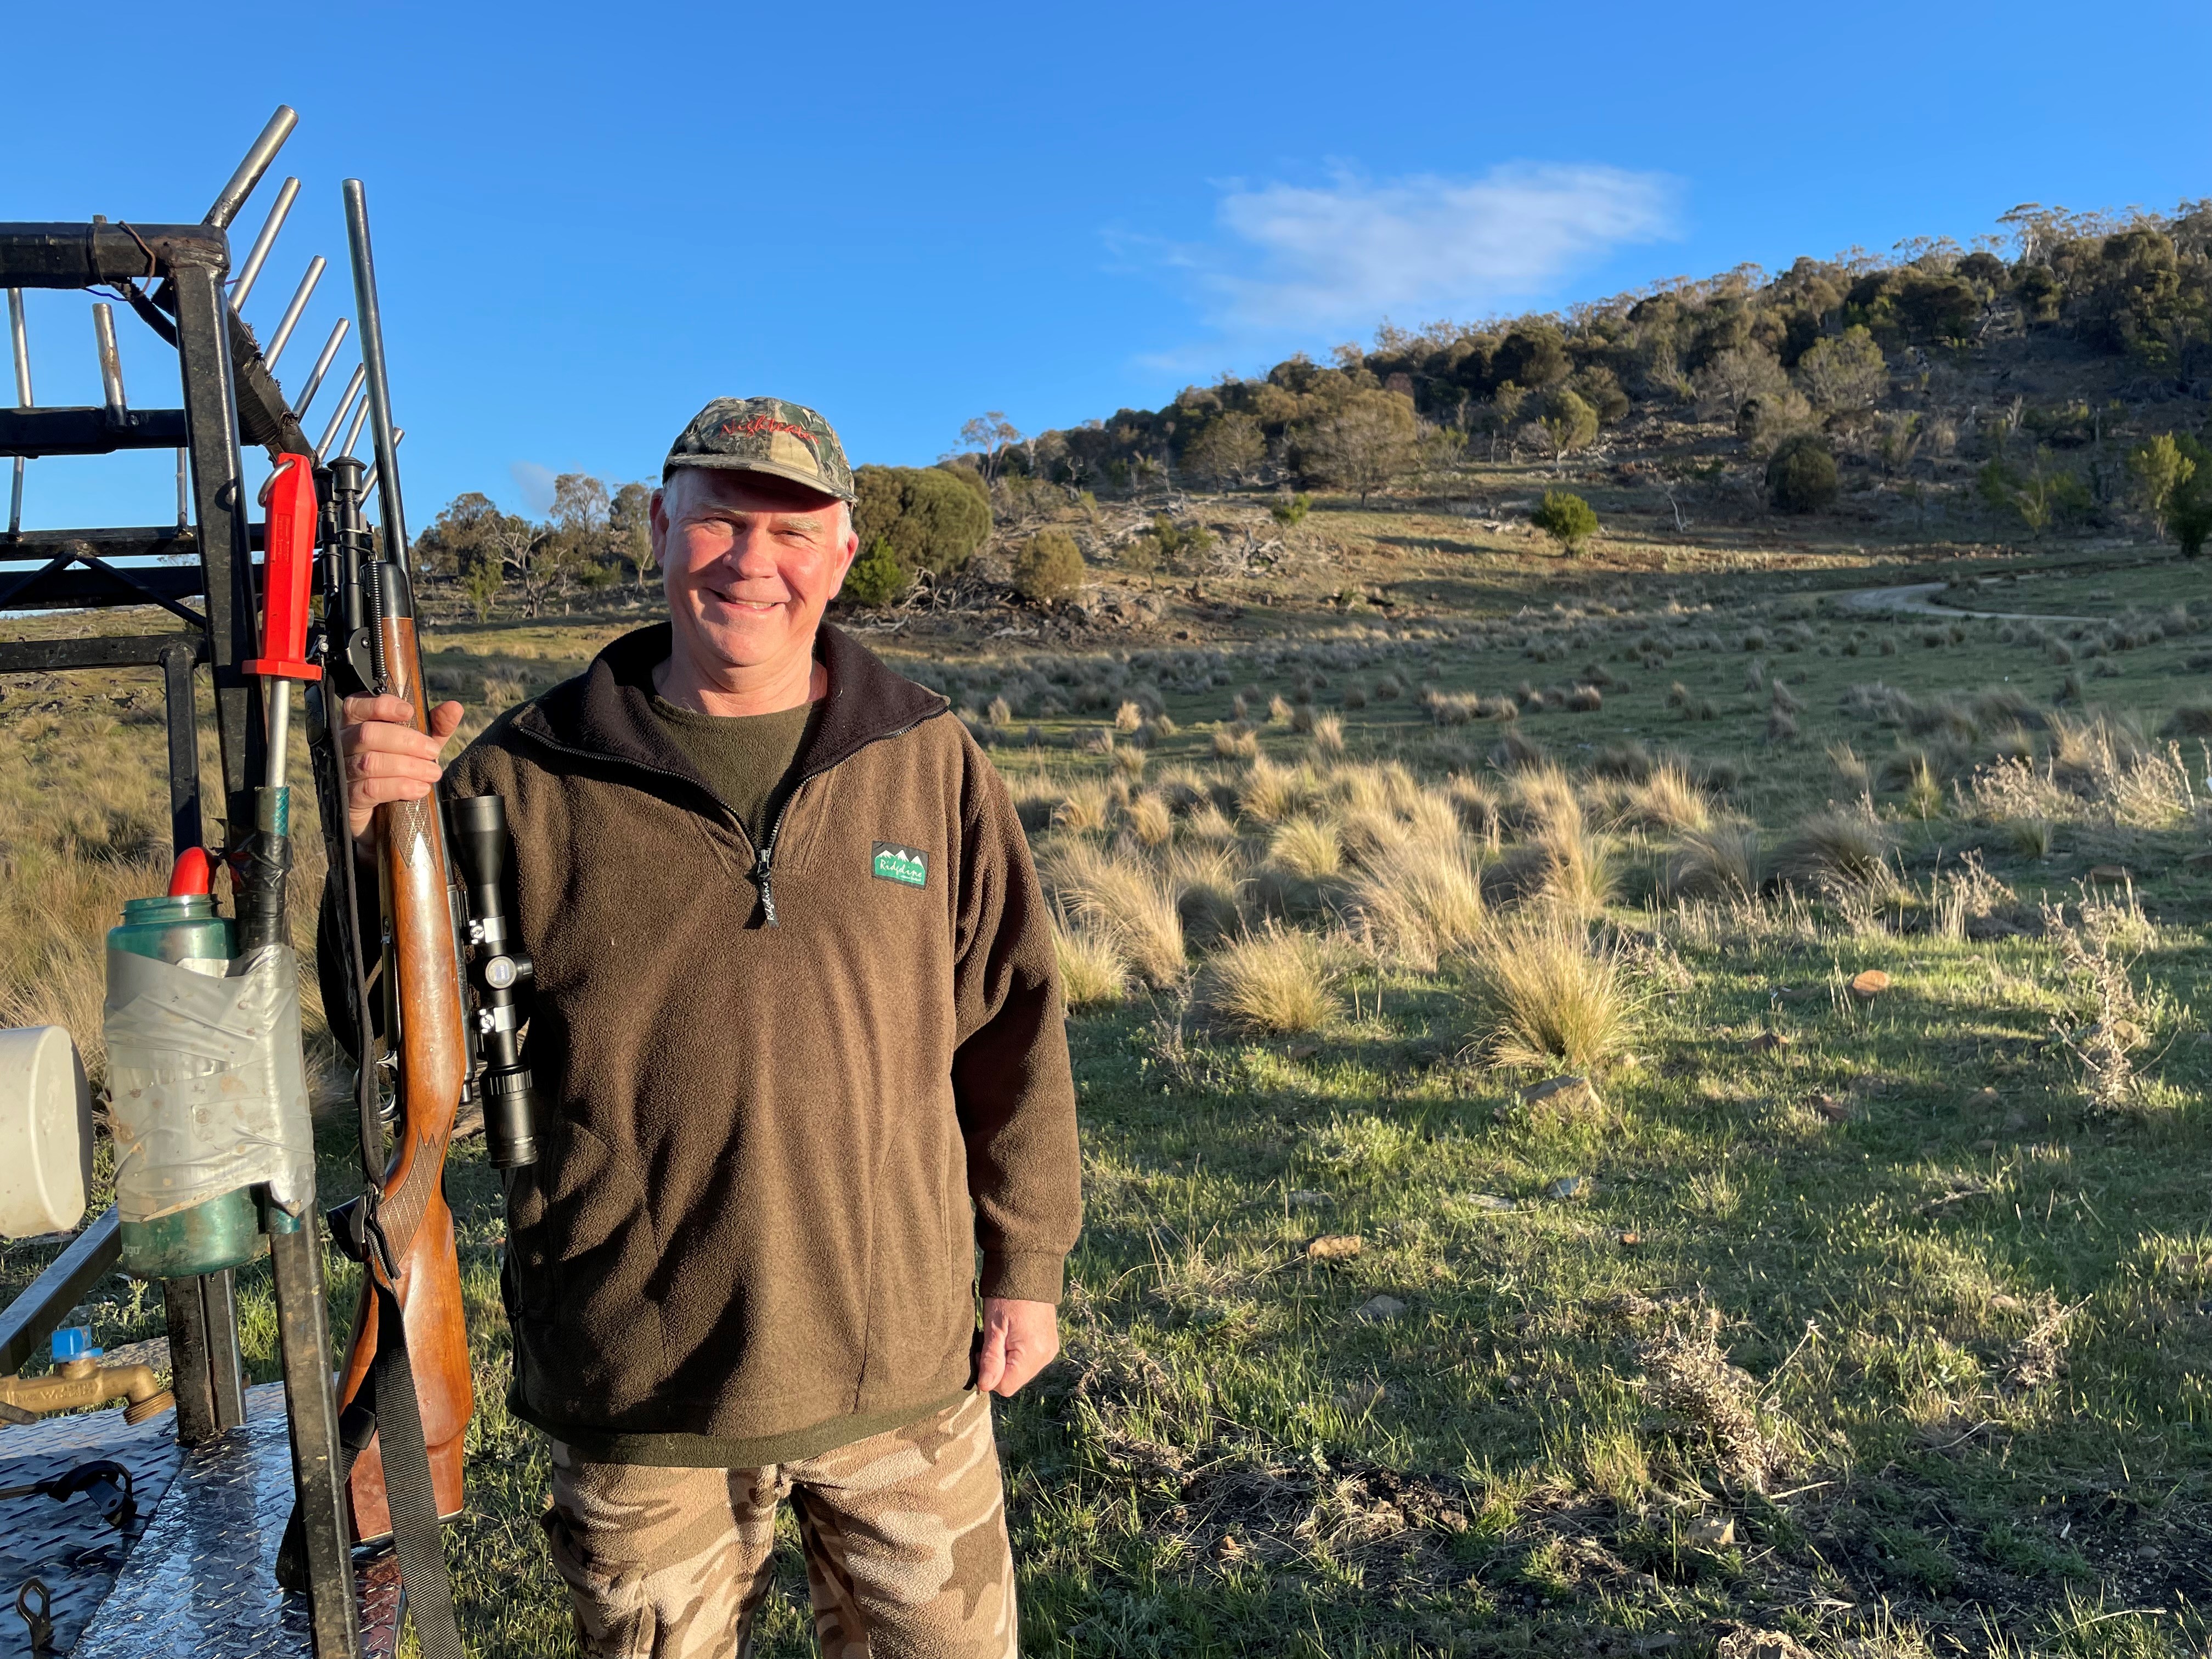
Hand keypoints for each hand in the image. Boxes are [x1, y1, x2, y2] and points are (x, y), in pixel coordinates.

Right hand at [342, 695, 464, 838]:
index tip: (409, 712)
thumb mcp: (422, 747)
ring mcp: (343, 772)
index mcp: (357, 725)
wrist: (384, 818)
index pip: (356, 705)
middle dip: (407, 741)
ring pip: (371, 762)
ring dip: (408, 766)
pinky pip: (371, 788)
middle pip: (368, 734)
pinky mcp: (348, 798)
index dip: (380, 705)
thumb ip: (436, 726)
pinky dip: (400, 786)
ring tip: (433, 773)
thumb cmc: (400, 771)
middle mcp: (344, 746)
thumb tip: (454, 707)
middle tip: (434, 752)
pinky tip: (420, 789)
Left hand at [974, 1297, 1058, 1398]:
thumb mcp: (993, 1327)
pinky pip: (1029, 1360)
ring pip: (1021, 1371)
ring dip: (1007, 1359)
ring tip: (1002, 1334)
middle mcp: (1045, 1356)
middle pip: (1014, 1379)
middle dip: (998, 1366)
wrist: (1029, 1270)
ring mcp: (1050, 1350)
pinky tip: (1013, 1334)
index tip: (983, 1350)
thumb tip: (985, 1387)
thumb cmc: (1007, 1297)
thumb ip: (991, 1360)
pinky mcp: (1050, 1343)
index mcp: (1032, 1354)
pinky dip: (1017, 1352)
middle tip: (991, 1340)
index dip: (989, 1374)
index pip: (1005, 1387)